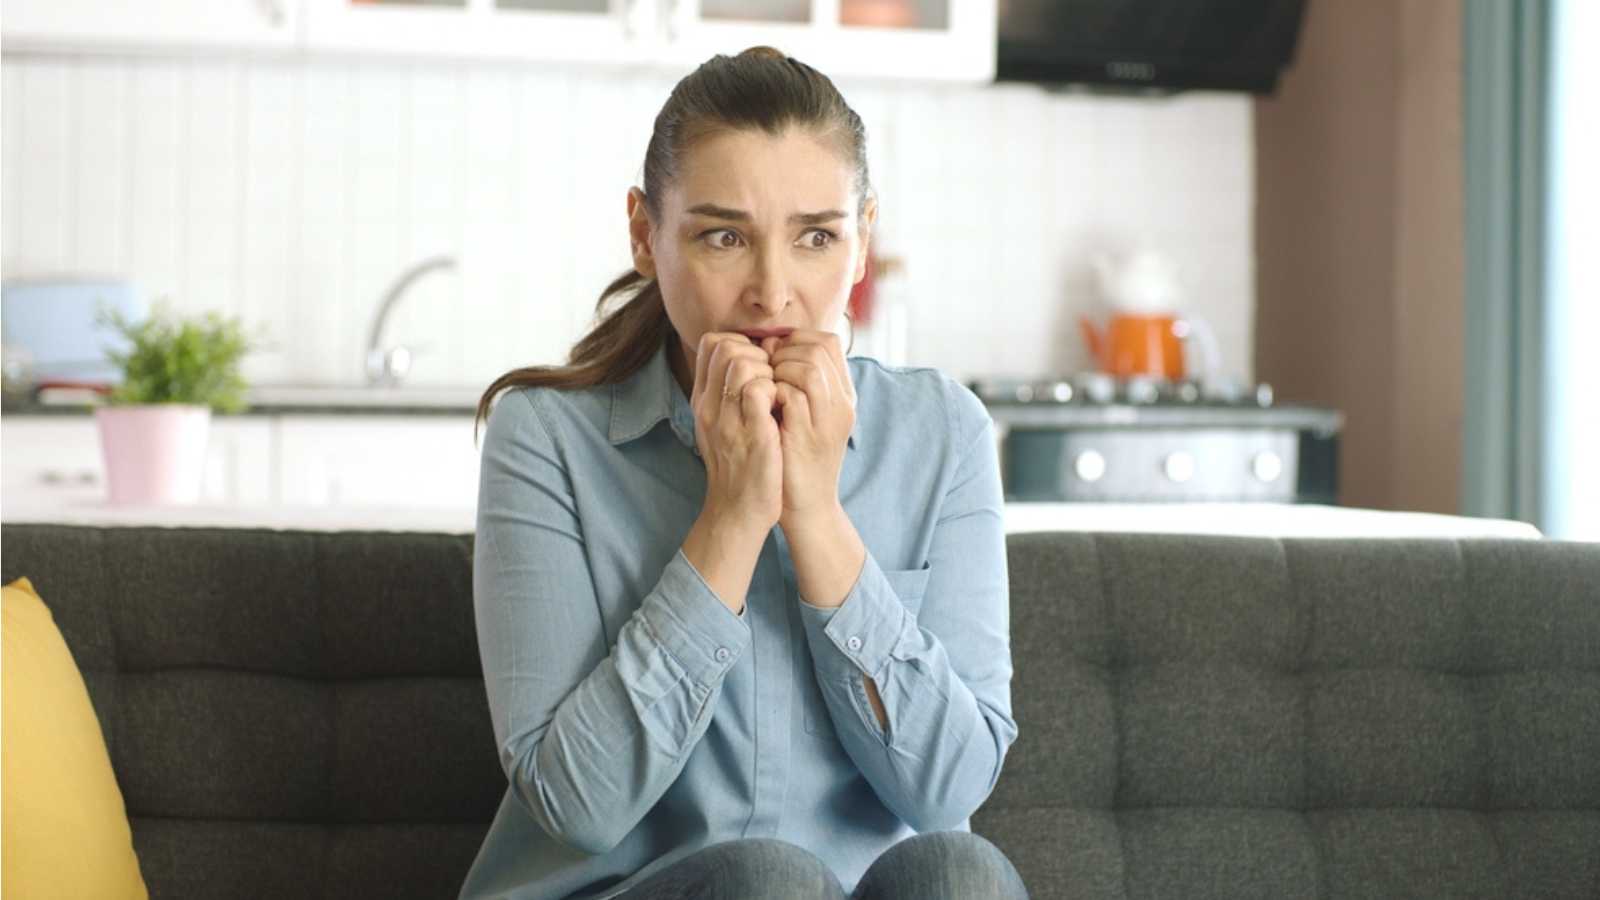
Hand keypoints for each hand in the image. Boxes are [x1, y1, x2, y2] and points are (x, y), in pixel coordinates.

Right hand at [691, 332, 782, 532]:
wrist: (738, 512)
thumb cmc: (739, 467)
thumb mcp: (723, 426)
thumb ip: (729, 394)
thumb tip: (749, 360)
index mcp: (703, 401)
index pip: (712, 344)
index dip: (742, 344)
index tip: (761, 365)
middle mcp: (709, 407)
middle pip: (726, 346)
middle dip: (757, 353)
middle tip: (772, 379)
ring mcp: (728, 420)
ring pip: (741, 363)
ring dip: (768, 371)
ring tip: (777, 394)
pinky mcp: (751, 435)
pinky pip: (760, 390)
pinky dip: (777, 391)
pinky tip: (784, 409)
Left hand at [760, 330, 855, 529]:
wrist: (808, 505)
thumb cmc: (798, 457)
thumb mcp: (806, 414)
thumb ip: (797, 381)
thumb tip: (770, 343)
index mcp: (844, 395)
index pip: (829, 342)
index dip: (797, 340)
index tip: (774, 355)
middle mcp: (842, 403)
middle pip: (819, 349)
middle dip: (784, 352)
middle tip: (766, 370)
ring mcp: (827, 419)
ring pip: (808, 367)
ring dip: (779, 369)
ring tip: (766, 385)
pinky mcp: (808, 435)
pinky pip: (791, 395)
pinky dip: (772, 392)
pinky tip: (763, 404)